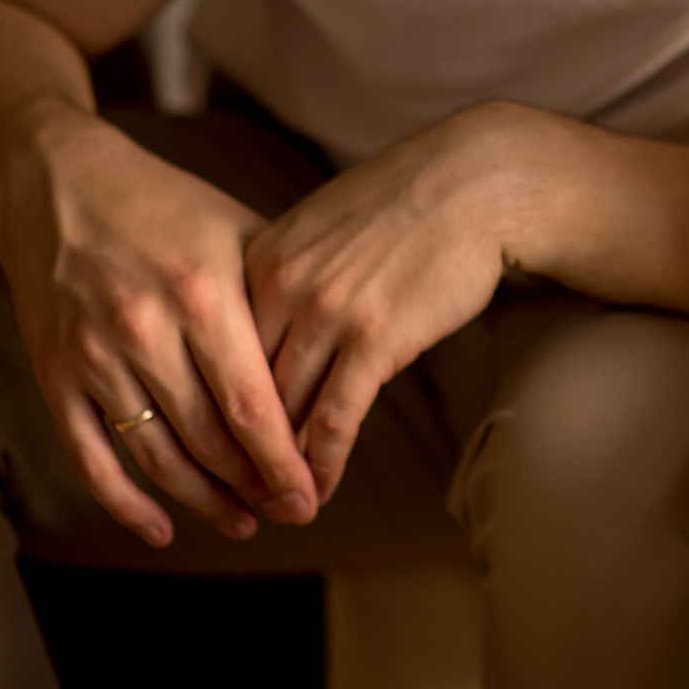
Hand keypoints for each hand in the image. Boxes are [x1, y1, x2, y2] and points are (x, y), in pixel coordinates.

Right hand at [1, 111, 318, 547]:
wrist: (55, 184)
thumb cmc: (165, 207)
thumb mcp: (235, 231)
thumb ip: (280, 293)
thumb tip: (339, 356)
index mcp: (201, 293)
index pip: (251, 402)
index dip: (283, 460)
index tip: (313, 496)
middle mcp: (144, 329)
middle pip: (208, 438)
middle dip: (254, 486)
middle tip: (290, 512)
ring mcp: (93, 356)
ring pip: (156, 456)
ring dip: (203, 500)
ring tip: (243, 522)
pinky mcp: (55, 374)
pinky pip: (91, 457)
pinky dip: (125, 503)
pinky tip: (163, 529)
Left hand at [243, 104, 520, 502]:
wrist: (477, 180)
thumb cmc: (410, 201)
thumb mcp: (325, 226)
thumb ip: (288, 275)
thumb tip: (269, 328)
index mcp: (261, 258)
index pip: (220, 353)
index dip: (213, 410)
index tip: (211, 449)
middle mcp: (283, 287)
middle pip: (242, 390)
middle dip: (236, 452)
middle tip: (235, 496)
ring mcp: (328, 313)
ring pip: (284, 412)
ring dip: (278, 471)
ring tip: (279, 507)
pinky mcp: (376, 337)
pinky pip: (336, 416)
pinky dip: (324, 462)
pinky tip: (320, 489)